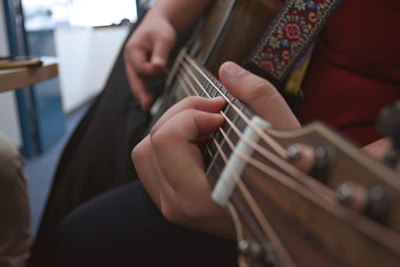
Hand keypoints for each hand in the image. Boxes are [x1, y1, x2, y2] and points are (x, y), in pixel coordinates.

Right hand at [124, 14, 176, 109]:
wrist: (158, 25)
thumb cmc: (160, 29)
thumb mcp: (164, 38)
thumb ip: (161, 53)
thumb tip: (158, 67)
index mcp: (133, 50)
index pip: (140, 66)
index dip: (151, 71)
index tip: (164, 69)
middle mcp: (130, 59)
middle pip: (133, 78)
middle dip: (139, 92)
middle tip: (146, 105)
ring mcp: (134, 65)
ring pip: (136, 81)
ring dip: (141, 93)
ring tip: (147, 106)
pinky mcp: (140, 69)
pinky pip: (141, 81)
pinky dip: (144, 90)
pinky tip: (149, 99)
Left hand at [131, 62, 300, 237]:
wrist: (291, 215)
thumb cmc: (290, 179)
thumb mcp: (283, 132)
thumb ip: (256, 95)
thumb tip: (226, 70)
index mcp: (199, 198)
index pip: (167, 139)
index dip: (192, 114)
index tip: (223, 114)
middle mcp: (178, 207)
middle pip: (151, 141)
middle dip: (182, 115)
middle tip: (216, 113)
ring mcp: (172, 206)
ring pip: (146, 152)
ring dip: (173, 128)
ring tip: (207, 128)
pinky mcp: (172, 202)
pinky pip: (153, 164)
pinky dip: (171, 144)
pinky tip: (201, 142)